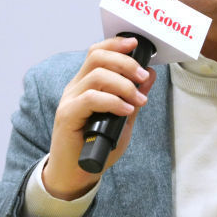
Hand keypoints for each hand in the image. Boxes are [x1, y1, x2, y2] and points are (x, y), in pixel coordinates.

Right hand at [42, 36, 156, 199]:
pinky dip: (113, 101)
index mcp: (86, 83)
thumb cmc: (99, 144)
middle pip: (97, 58)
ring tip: (138, 100)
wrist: (78, 173)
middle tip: (143, 77)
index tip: (135, 44)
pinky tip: (126, 110)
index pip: (97, 52)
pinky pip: (90, 99)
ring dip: (123, 85)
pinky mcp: (67, 115)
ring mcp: (69, 100)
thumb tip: (150, 75)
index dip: (115, 44)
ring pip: (96, 76)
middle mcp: (76, 87)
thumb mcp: (124, 117)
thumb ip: (134, 96)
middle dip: (125, 63)